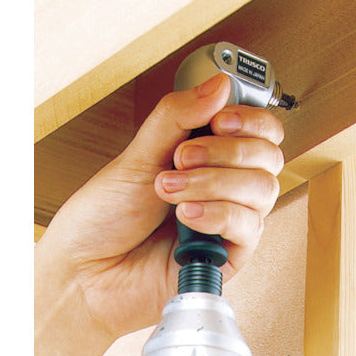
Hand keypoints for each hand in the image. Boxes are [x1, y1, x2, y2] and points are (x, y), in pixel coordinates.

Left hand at [35, 72, 284, 339]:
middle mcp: (224, 184)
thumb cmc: (106, 216)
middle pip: (267, 156)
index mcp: (208, 155)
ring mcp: (229, 218)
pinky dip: (217, 213)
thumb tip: (220, 84)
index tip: (220, 119)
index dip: (250, 119)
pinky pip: (248, 225)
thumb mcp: (138, 154)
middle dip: (226, 151)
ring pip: (262, 188)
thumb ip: (179, 117)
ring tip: (170, 189)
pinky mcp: (230, 253)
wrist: (87, 270)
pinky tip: (187, 215)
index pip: (259, 129)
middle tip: (182, 157)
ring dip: (214, 182)